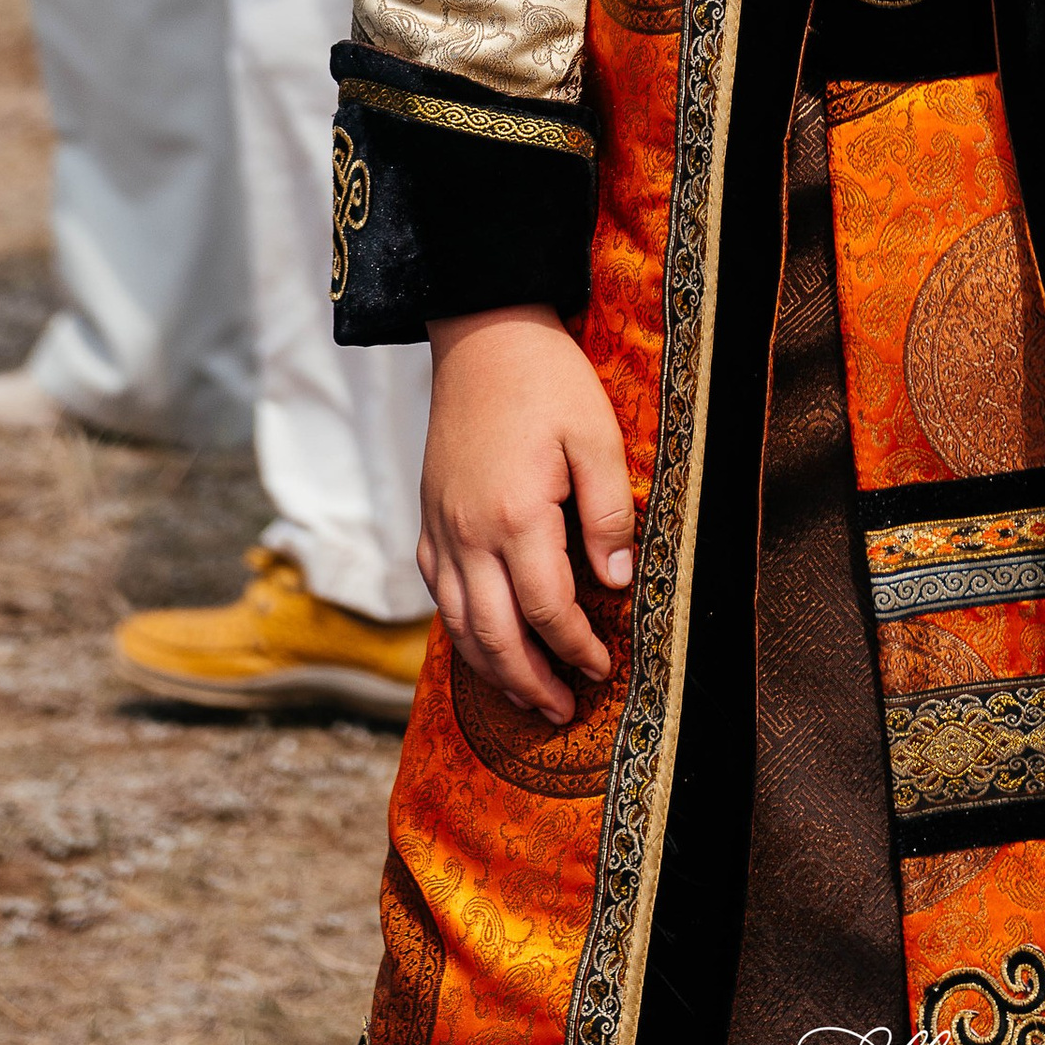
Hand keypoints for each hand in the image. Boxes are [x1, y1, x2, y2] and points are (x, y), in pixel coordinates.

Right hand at [419, 306, 637, 721]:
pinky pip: (436, 591)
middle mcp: (467, 532)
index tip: (602, 668)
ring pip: (457, 623)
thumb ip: (607, 512)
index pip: (548, 609)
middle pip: (495, 634)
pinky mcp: (428, 516)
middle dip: (530, 682)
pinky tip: (482, 640)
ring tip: (524, 696)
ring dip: (491, 667)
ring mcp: (440, 527)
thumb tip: (616, 584)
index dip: (576, 648)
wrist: (481, 332)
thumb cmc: (547, 379)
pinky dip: (459, 628)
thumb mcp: (595, 435)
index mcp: (515, 515)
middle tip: (561, 712)